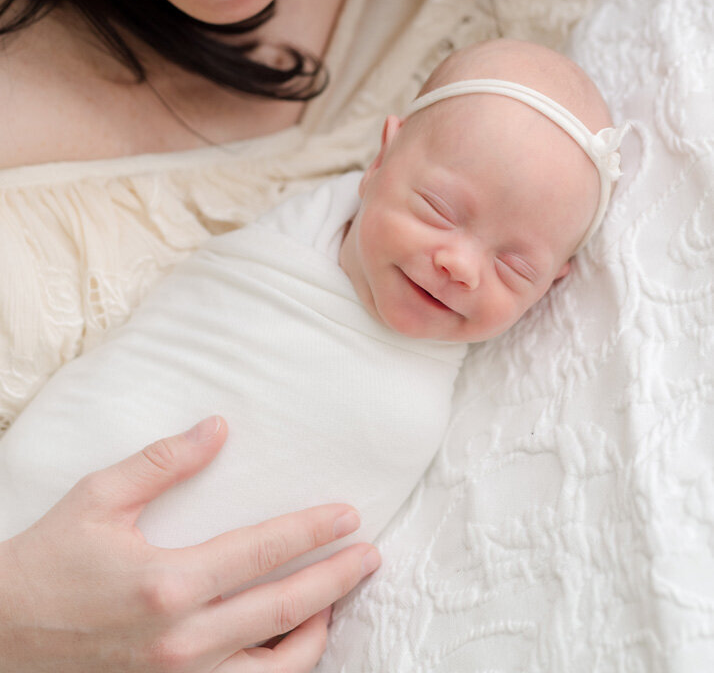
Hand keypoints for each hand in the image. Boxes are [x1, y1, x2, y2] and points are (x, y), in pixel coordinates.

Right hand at [0, 416, 379, 671]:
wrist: (4, 637)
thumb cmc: (49, 562)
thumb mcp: (99, 498)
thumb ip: (163, 461)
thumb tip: (218, 429)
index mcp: (168, 584)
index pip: (261, 552)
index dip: (311, 531)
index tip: (348, 515)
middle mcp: (183, 641)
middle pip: (284, 611)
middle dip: (336, 580)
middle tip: (369, 555)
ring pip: (275, 670)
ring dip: (316, 634)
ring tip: (338, 600)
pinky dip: (280, 669)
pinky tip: (291, 642)